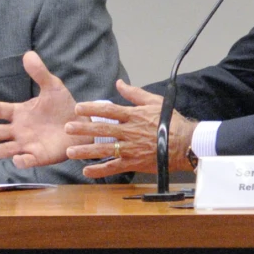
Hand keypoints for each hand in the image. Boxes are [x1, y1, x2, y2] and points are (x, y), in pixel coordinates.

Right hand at [0, 51, 79, 166]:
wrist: (81, 126)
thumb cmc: (64, 107)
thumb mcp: (53, 87)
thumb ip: (40, 73)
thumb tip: (28, 54)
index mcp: (19, 113)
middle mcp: (19, 130)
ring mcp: (27, 144)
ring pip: (7, 149)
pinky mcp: (38, 156)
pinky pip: (28, 160)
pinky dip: (21, 161)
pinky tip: (17, 159)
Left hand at [60, 80, 194, 178]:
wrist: (186, 143)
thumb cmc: (171, 122)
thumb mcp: (154, 102)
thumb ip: (134, 93)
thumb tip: (119, 83)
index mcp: (133, 116)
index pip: (109, 111)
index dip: (92, 109)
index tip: (78, 108)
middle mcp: (130, 132)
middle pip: (102, 130)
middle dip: (83, 129)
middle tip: (67, 128)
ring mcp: (131, 148)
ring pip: (104, 150)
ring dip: (86, 151)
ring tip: (70, 152)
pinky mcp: (134, 162)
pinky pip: (114, 167)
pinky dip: (100, 170)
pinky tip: (86, 171)